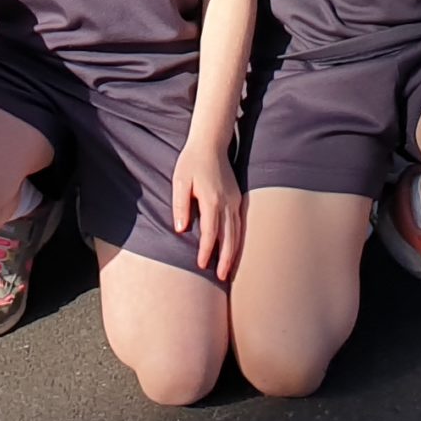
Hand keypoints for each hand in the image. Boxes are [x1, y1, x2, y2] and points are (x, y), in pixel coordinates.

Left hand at [170, 136, 244, 278]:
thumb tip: (180, 229)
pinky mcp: (238, 198)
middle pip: (229, 238)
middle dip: (226, 259)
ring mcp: (235, 201)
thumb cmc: (191, 161)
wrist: (211, 143)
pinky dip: (239, 240)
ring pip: (238, 233)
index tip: (202, 265)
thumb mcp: (179, 180)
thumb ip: (180, 204)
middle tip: (222, 277)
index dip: (207, 251)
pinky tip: (235, 250)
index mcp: (212, 200)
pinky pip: (241, 224)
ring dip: (234, 253)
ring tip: (230, 271)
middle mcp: (227, 203)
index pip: (210, 233)